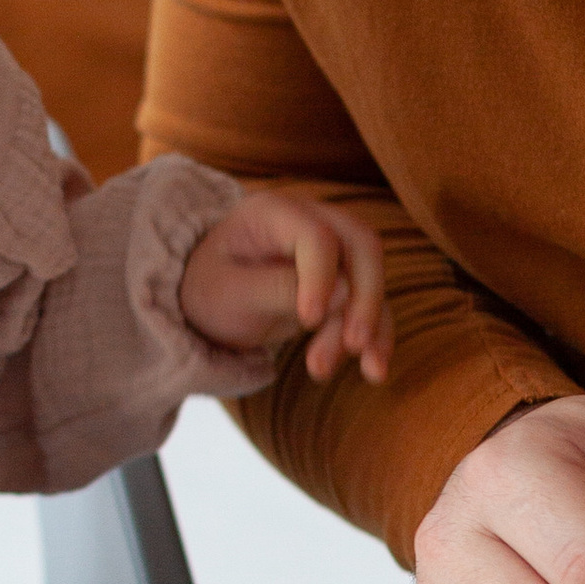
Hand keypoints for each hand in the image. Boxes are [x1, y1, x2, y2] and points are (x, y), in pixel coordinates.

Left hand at [179, 188, 391, 382]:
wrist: (206, 301)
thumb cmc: (209, 289)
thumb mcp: (227, 293)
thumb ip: (277, 289)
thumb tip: (343, 293)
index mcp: (274, 212)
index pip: (317, 235)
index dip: (320, 276)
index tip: (308, 320)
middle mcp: (312, 221)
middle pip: (363, 246)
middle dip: (365, 297)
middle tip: (353, 344)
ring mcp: (333, 251)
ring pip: (371, 279)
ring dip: (370, 327)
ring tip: (352, 370)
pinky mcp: (343, 282)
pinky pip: (372, 304)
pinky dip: (378, 336)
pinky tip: (374, 371)